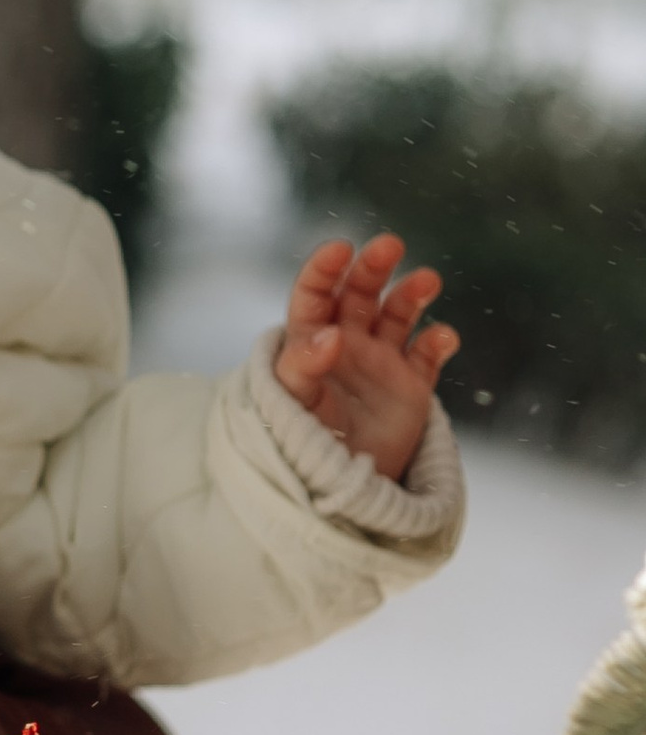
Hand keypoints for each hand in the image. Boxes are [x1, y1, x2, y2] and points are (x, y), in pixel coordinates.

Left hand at [274, 233, 457, 480]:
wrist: (334, 488)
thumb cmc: (299, 440)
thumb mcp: (291, 403)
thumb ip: (302, 367)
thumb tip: (328, 334)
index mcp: (309, 340)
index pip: (314, 294)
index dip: (325, 268)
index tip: (340, 249)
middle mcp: (347, 342)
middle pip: (360, 292)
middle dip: (373, 266)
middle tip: (389, 245)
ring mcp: (381, 362)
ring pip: (399, 314)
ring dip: (412, 293)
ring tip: (427, 281)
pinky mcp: (410, 386)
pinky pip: (427, 356)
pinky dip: (438, 343)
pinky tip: (443, 338)